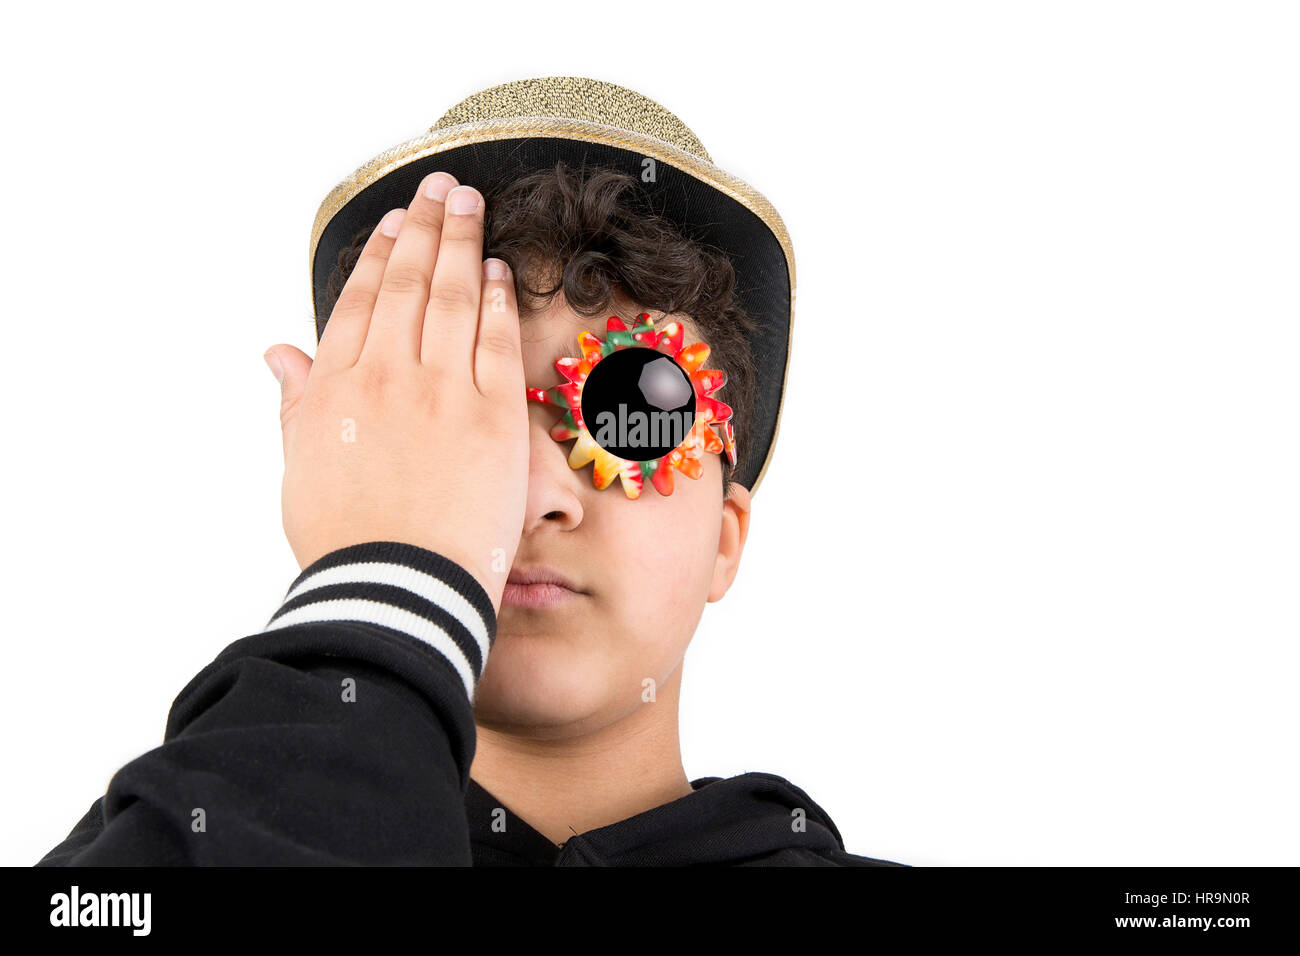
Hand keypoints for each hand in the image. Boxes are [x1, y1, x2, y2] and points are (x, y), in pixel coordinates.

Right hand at [263, 172, 528, 609]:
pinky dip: (498, 301)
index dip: (381, 255)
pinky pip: (496, 342)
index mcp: (335, 389)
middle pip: (409, 284)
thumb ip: (297, 403)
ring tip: (471, 204)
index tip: (395, 222)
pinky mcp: (492, 415)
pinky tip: (501, 272)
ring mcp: (442, 391)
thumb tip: (278, 353)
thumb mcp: (301, 469)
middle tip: (442, 187)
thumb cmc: (347, 542)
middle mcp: (386, 376)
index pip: (361, 302)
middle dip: (426, 228)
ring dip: (462, 243)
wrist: (398, 590)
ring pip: (452, 298)